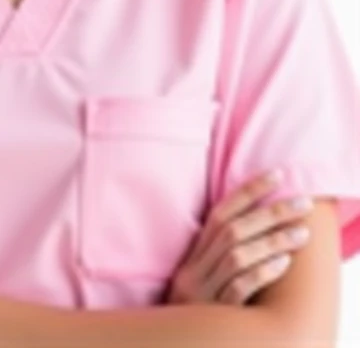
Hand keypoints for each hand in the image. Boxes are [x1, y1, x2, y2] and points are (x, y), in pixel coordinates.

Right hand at [167, 170, 312, 305]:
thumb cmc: (197, 319)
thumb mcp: (201, 285)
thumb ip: (218, 260)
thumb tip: (258, 229)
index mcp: (191, 258)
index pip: (219, 213)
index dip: (248, 191)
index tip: (277, 174)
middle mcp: (193, 271)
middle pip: (232, 230)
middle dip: (270, 213)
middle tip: (303, 202)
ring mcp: (200, 293)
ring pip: (236, 256)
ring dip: (272, 241)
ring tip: (302, 233)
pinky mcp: (211, 315)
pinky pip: (237, 289)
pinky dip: (261, 272)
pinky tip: (283, 262)